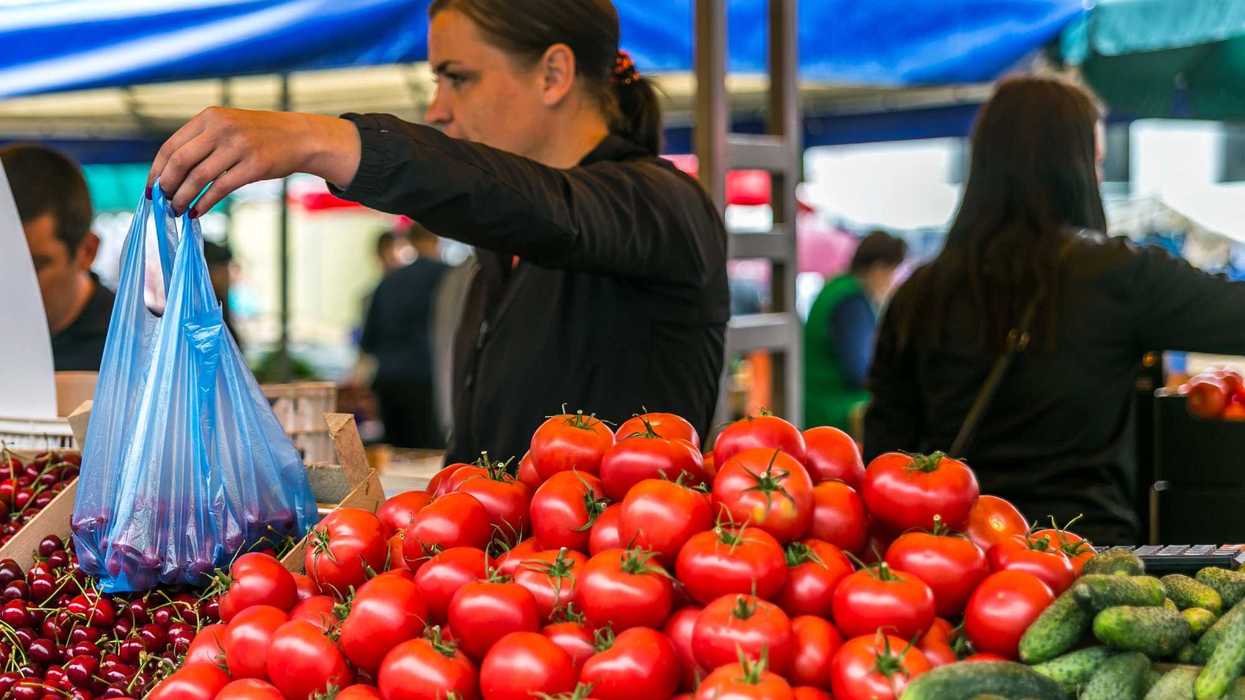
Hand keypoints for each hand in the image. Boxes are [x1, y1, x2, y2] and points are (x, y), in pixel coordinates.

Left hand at [147, 107, 361, 215]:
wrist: (299, 137)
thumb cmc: (259, 136)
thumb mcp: (228, 127)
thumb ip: (202, 142)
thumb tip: (170, 174)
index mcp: (209, 117)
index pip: (171, 146)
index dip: (156, 171)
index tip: (150, 189)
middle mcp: (221, 128)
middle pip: (180, 161)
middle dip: (167, 186)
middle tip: (162, 203)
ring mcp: (238, 146)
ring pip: (198, 177)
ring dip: (183, 197)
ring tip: (177, 210)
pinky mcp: (254, 165)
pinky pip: (220, 188)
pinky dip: (204, 203)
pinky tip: (197, 212)